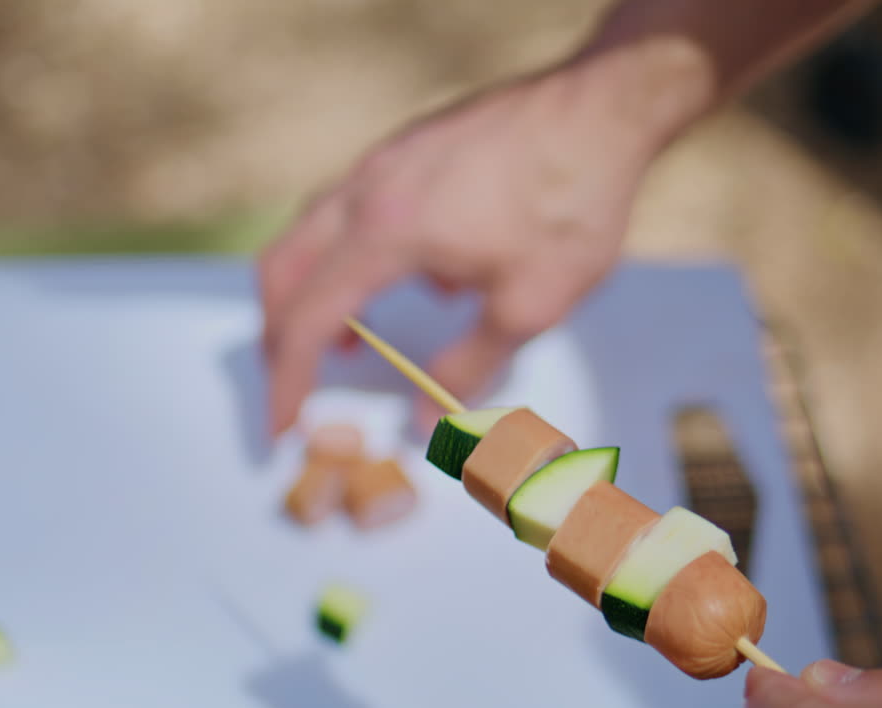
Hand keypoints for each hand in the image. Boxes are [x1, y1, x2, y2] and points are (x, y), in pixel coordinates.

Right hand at [259, 70, 654, 435]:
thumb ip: (467, 367)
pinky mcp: (409, 146)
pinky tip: (417, 274)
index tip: (280, 425)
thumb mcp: (528, 305)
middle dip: (279, 332)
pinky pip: (352, 205)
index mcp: (385, 233)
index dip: (286, 380)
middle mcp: (368, 189)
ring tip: (351, 337)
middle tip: (296, 380)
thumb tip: (426, 418)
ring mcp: (384, 160)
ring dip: (313, 290)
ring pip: (311, 232)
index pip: (306, 320)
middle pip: (284, 268)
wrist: (601, 108)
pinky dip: (352, 252)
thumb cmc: (571, 202)